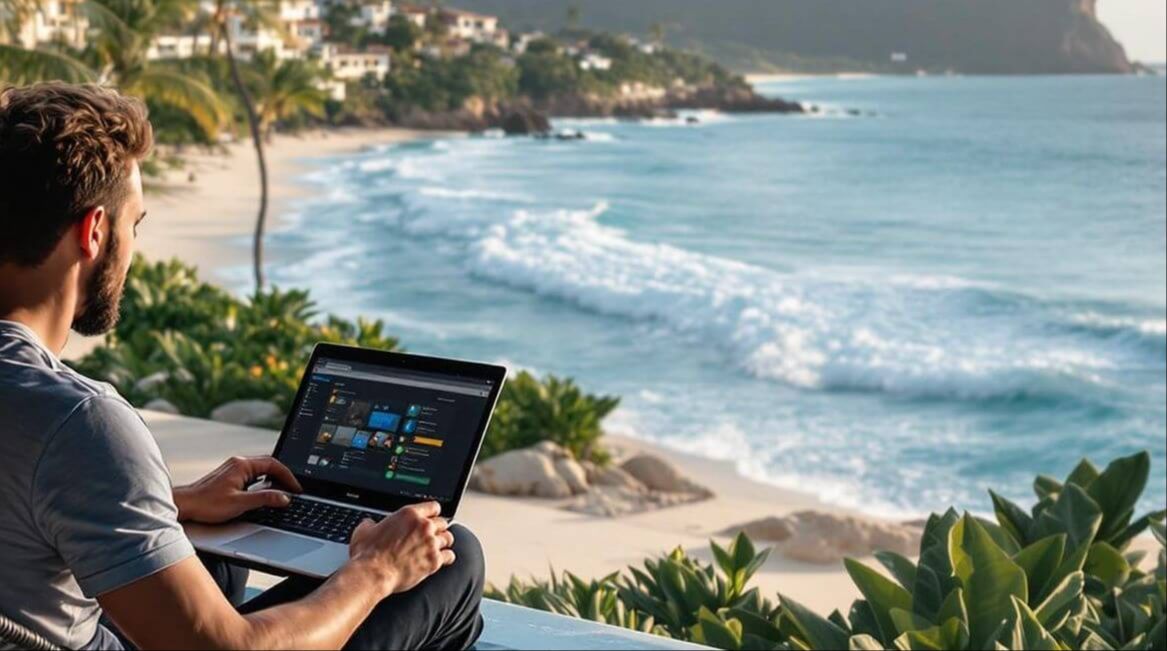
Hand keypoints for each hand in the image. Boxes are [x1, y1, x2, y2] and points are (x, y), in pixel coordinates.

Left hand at [174, 456, 302, 523]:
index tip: (296, 488)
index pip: (273, 465)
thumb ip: (264, 499)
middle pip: (269, 464)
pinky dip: (263, 481)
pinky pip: (253, 474)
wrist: (185, 505)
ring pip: (261, 469)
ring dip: (273, 479)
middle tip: (293, 489)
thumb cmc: (207, 504)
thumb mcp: (239, 503)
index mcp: (242, 465)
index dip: (288, 476)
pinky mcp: (229, 476)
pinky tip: (264, 491)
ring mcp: (233, 469)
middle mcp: (238, 463)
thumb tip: (284, 497)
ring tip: (283, 491)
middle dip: (283, 476)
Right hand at [348, 501, 454, 597]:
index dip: (432, 514)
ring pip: (448, 538)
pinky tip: (442, 560)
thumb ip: (371, 524)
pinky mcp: (434, 560)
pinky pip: (450, 555)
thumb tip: (369, 524)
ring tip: (437, 547)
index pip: (433, 507)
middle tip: (431, 536)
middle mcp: (423, 526)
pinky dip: (446, 558)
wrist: (373, 574)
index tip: (431, 519)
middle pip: (443, 522)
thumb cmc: (368, 554)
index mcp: (409, 514)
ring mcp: (431, 543)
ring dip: (443, 542)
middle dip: (437, 529)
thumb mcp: (364, 531)